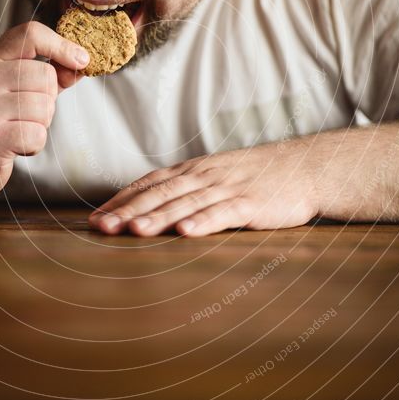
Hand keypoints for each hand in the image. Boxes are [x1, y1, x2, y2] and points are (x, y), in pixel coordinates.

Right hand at [0, 21, 88, 199]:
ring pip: (45, 107)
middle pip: (46, 76)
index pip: (31, 35)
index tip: (81, 59)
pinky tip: (15, 145)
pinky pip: (37, 135)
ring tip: (19, 127)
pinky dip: (33, 145)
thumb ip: (49, 74)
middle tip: (28, 112)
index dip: (62, 45)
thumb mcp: (17, 87)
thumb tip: (82, 63)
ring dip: (41, 124)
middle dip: (48, 98)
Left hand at [88, 143, 319, 236]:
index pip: (149, 183)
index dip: (121, 200)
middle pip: (160, 193)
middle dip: (128, 211)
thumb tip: (152, 207)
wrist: (304, 166)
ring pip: (186, 203)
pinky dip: (203, 222)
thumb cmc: (256, 176)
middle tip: (100, 228)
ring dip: (157, 217)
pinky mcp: (250, 203)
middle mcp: (204, 176)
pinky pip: (223, 213)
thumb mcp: (217, 175)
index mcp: (193, 170)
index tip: (95, 218)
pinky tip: (185, 233)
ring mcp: (227, 188)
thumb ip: (187, 188)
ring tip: (133, 231)